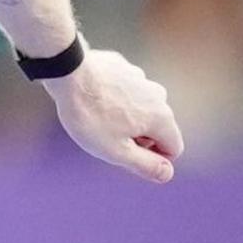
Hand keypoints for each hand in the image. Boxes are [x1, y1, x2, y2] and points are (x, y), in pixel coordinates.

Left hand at [43, 49, 181, 183]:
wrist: (69, 74)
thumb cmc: (91, 117)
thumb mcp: (117, 151)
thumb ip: (145, 165)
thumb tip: (167, 174)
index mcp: (162, 118)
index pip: (174, 149)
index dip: (151, 159)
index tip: (124, 153)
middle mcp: (159, 96)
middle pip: (157, 129)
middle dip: (137, 138)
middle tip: (106, 137)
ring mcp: (143, 79)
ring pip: (142, 110)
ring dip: (126, 119)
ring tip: (98, 118)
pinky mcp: (125, 69)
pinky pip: (127, 93)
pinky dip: (114, 100)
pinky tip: (94, 100)